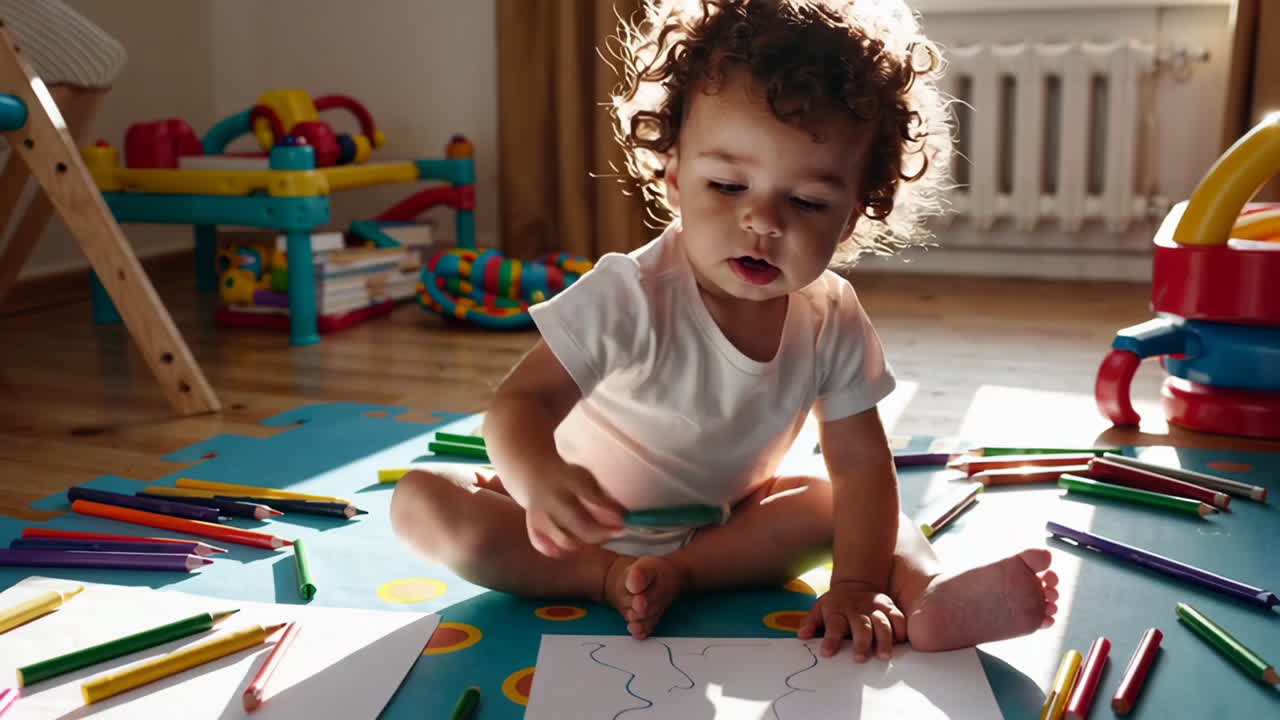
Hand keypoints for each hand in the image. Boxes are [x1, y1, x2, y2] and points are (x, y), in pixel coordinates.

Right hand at [507, 461, 625, 557]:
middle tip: (617, 533)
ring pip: (563, 538)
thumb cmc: (565, 475)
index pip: (590, 496)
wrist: (530, 470)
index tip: (625, 519)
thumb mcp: (584, 476)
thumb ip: (601, 495)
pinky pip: (541, 543)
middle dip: (601, 533)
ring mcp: (540, 514)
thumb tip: (624, 515)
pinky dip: (556, 550)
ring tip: (597, 538)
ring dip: (583, 543)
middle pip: (578, 524)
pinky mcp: (532, 525)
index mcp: (567, 479)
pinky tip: (570, 550)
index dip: (610, 510)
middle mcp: (552, 498)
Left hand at [799, 580, 906, 661]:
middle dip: (860, 643)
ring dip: (883, 640)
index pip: (833, 625)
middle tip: (859, 659)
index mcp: (837, 610)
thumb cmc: (836, 604)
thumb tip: (802, 634)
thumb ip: (810, 622)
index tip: (826, 653)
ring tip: (883, 656)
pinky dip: (900, 629)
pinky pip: (898, 617)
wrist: (856, 583)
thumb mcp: (819, 608)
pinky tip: (901, 641)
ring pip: (881, 623)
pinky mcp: (888, 606)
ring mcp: (874, 607)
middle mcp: (856, 609)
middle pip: (860, 626)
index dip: (830, 640)